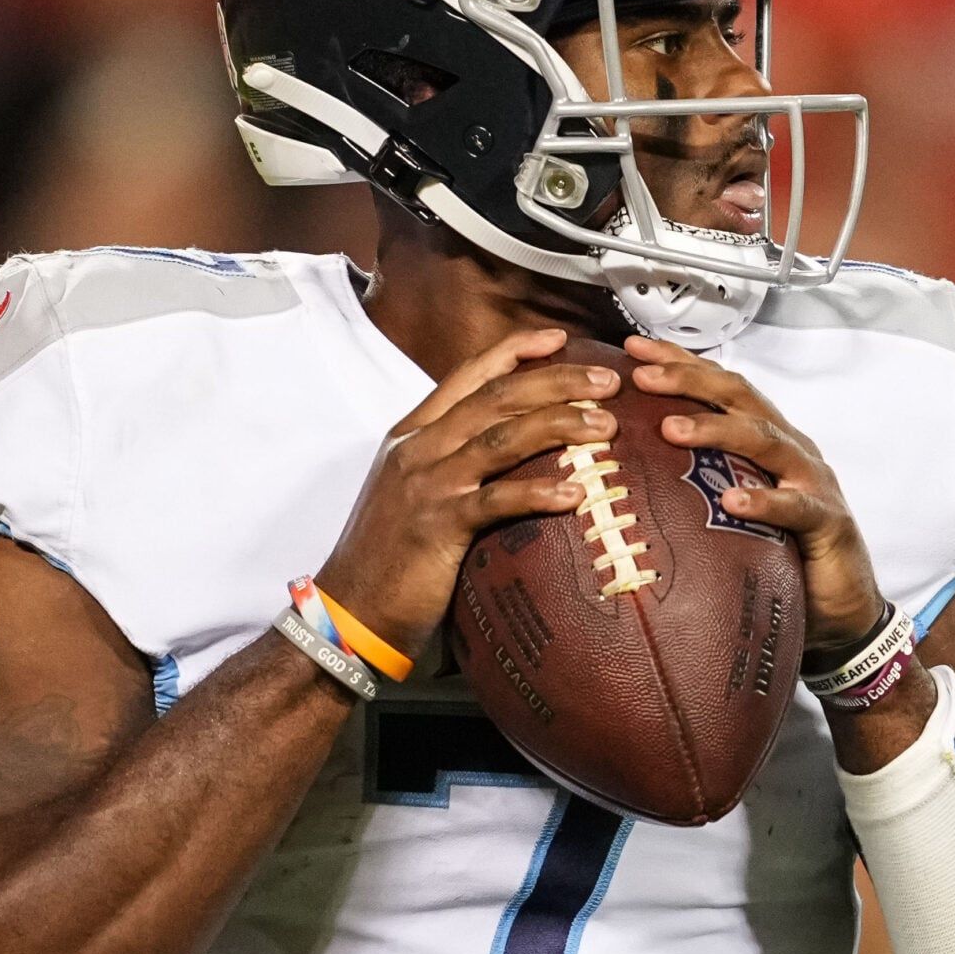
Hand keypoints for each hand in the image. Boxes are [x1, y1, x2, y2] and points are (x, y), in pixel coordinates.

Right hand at [315, 329, 615, 655]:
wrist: (348, 614)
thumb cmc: (387, 560)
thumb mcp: (412, 495)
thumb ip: (449, 465)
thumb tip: (507, 455)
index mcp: (412, 436)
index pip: (468, 376)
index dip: (515, 351)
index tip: (559, 339)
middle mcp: (418, 450)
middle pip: (496, 398)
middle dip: (556, 381)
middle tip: (606, 382)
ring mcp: (426, 485)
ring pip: (501, 437)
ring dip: (558, 425)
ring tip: (605, 425)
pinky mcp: (437, 527)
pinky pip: (496, 501)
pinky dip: (538, 492)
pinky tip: (575, 494)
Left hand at [625, 334, 885, 654]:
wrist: (841, 608)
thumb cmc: (780, 553)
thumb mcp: (731, 509)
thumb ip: (697, 483)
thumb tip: (626, 473)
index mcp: (765, 439)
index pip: (721, 387)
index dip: (680, 362)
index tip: (632, 347)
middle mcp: (789, 448)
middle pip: (739, 397)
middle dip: (689, 379)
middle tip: (641, 374)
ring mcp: (811, 481)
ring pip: (764, 440)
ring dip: (715, 430)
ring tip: (670, 428)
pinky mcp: (828, 522)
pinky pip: (795, 507)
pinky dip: (764, 502)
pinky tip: (732, 502)